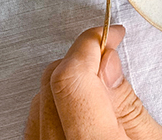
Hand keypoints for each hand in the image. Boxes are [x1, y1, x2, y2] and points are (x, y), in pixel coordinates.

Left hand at [24, 26, 161, 139]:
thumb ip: (128, 105)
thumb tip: (106, 60)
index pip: (72, 76)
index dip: (91, 43)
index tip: (110, 34)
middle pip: (51, 84)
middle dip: (82, 61)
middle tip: (110, 55)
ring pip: (37, 103)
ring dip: (67, 86)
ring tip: (99, 89)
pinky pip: (33, 128)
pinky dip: (55, 110)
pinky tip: (79, 112)